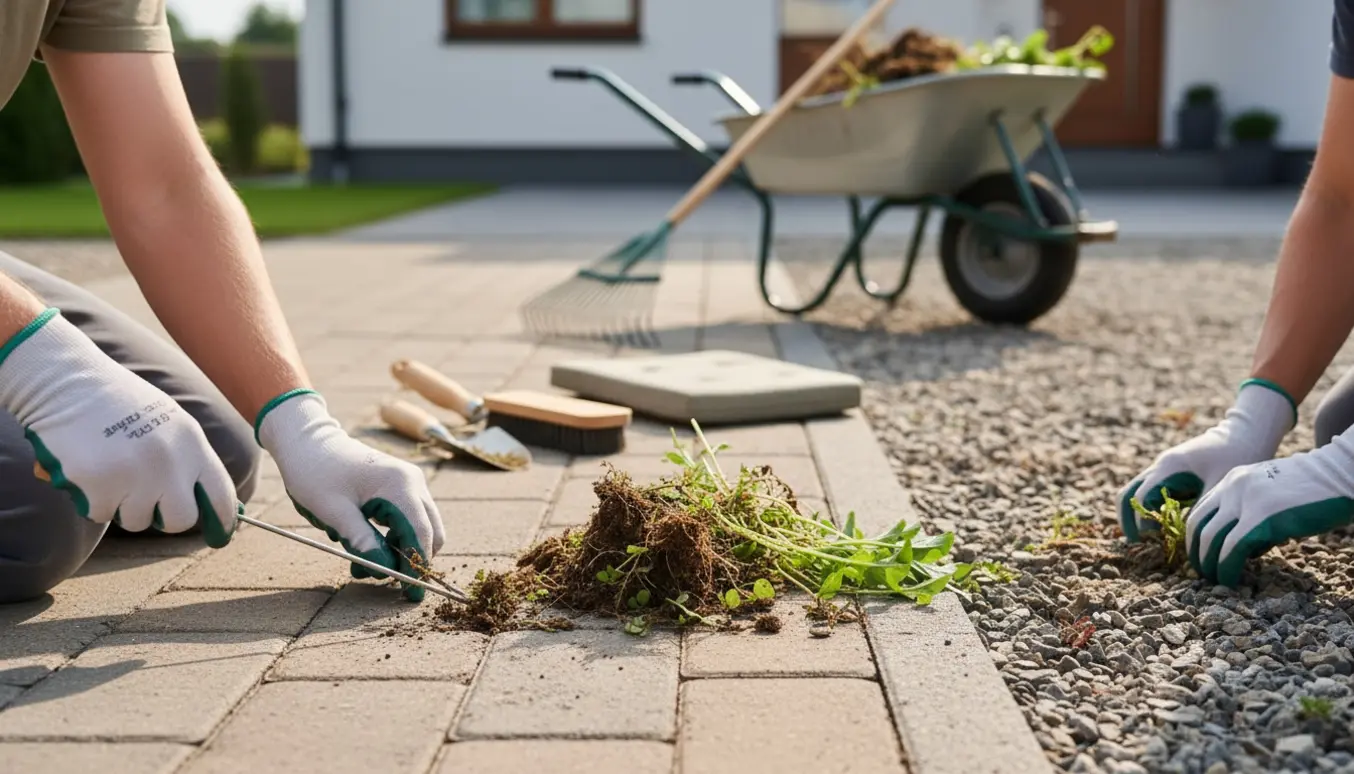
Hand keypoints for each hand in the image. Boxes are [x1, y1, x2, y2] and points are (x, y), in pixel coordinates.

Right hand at [0, 309, 237, 544]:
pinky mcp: (99, 484)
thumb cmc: (117, 403)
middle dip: (164, 518)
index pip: (220, 493)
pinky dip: (91, 499)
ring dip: (121, 504)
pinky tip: (87, 467)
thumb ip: (186, 459)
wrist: (66, 380)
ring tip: (110, 468)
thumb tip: (204, 504)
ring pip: (136, 520)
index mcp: (191, 442)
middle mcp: (169, 461)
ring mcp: (134, 474)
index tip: (221, 536)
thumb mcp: (167, 423)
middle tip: (146, 502)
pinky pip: (99, 513)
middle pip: (181, 519)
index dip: (223, 520)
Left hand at [256, 390, 444, 600]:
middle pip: (430, 533)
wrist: (305, 440)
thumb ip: (362, 541)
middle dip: (410, 561)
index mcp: (400, 486)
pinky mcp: (399, 487)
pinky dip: (393, 539)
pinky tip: (366, 548)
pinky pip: (407, 520)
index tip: (410, 595)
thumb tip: (385, 570)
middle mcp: (412, 483)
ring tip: (361, 565)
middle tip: (383, 581)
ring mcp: (408, 483)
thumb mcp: (334, 511)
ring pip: (420, 528)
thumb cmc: (315, 472)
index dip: (417, 567)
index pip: (421, 534)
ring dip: (398, 551)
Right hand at [1119, 380, 1295, 541]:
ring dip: (1138, 515)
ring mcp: (1163, 469)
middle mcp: (1160, 466)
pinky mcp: (1171, 474)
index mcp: (1169, 467)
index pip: (1141, 497)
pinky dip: (1151, 510)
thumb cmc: (1238, 456)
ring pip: (1135, 494)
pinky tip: (1166, 527)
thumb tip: (1187, 537)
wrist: (1246, 434)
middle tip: (1140, 542)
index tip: (1155, 539)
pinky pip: (1150, 493)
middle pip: (1128, 494)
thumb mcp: (1220, 486)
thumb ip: (1201, 510)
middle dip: (1129, 520)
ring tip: (1151, 539)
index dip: (1143, 521)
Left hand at [1186, 441, 1353, 585]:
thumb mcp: (1271, 497)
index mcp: (1232, 480)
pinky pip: (1232, 548)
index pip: (1199, 512)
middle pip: (1197, 526)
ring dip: (1209, 565)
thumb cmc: (1313, 492)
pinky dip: (1226, 567)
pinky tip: (1232, 579)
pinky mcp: (1262, 517)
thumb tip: (1243, 550)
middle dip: (1196, 554)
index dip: (1195, 539)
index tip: (1201, 557)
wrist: (1339, 475)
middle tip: (1204, 574)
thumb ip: (1251, 515)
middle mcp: (1232, 487)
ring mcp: (1246, 501)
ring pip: (1210, 538)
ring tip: (1217, 581)